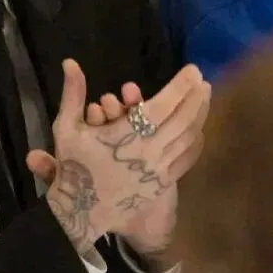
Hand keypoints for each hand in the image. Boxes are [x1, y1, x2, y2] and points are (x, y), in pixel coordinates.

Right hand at [39, 60, 209, 253]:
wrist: (82, 210)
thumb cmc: (74, 167)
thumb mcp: (66, 127)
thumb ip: (73, 93)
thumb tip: (71, 62)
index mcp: (127, 134)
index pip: (162, 105)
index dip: (180, 86)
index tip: (193, 70)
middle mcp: (149, 149)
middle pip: (182, 119)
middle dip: (195, 97)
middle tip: (203, 81)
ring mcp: (159, 167)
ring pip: (188, 138)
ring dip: (199, 115)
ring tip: (205, 99)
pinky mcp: (163, 182)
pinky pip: (186, 159)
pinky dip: (196, 142)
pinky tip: (199, 130)